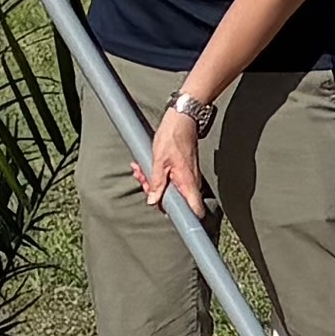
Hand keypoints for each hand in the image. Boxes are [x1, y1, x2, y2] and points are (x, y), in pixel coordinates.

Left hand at [136, 94, 215, 217]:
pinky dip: (158, 176)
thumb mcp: (158, 161)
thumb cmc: (172, 137)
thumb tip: (153, 201)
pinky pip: (170, 180)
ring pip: (170, 190)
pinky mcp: (183, 171)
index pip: (195, 211)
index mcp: (187, 183)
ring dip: (153, 183)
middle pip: (176, 202)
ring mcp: (188, 177)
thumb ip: (156, 183)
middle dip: (155, 194)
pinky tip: (145, 167)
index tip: (164, 210)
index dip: (182, 217)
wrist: (182, 119)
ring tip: (139, 170)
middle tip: (142, 180)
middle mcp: (191, 183)